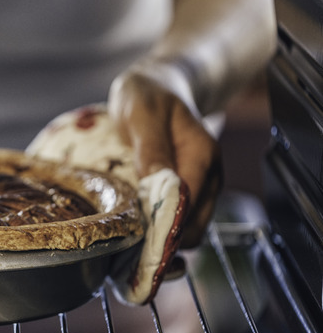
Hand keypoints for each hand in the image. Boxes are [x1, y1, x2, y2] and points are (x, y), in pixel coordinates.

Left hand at [108, 71, 222, 247]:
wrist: (159, 85)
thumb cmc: (148, 96)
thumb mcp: (143, 113)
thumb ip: (151, 148)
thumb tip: (157, 184)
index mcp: (202, 156)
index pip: (189, 204)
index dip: (163, 226)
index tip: (133, 238)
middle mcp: (209, 177)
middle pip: (192, 228)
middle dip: (161, 241)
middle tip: (123, 247)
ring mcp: (201, 187)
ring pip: (187, 231)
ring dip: (160, 240)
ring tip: (126, 243)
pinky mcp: (187, 193)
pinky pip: (178, 223)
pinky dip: (159, 232)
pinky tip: (134, 232)